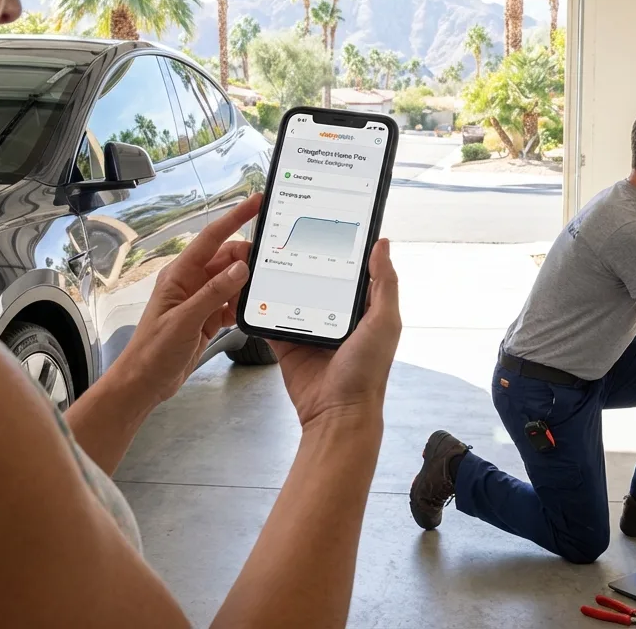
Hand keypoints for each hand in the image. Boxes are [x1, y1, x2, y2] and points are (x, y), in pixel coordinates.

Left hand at [116, 194, 261, 405]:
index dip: (234, 217)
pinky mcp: (207, 317)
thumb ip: (213, 293)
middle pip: (227, 259)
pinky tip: (246, 312)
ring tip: (260, 292)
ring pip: (231, 281)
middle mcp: (191, 281)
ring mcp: (200, 299)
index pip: (212, 237)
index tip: (255, 202)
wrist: (145, 382)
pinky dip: (241, 305)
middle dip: (247, 259)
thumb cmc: (154, 350)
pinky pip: (231, 302)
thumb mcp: (185, 320)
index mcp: (180, 274)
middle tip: (268, 266)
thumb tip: (240, 268)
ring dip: (245, 285)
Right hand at [269, 239, 401, 431]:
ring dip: (280, 279)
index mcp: (362, 308)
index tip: (330, 222)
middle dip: (304, 259)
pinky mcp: (286, 343)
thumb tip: (382, 243)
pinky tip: (250, 286)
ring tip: (265, 253)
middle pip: (317, 279)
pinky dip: (259, 306)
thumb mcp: (385, 322)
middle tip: (288, 231)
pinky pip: (270, 320)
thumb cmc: (367, 371)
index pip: (351, 270)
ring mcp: (309, 328)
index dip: (343, 247)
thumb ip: (385, 283)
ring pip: (291, 294)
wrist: (336, 413)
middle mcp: (335, 315)